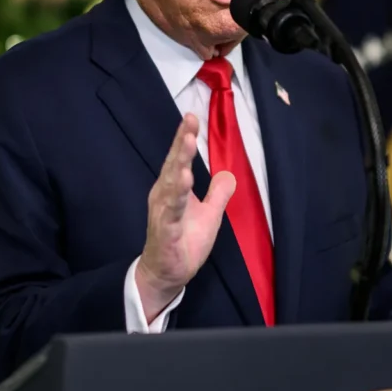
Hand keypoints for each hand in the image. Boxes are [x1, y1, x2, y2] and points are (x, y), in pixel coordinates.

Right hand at [135, 113, 235, 317]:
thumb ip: (218, 194)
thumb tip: (228, 173)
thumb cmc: (184, 241)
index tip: (191, 116)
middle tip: (189, 123)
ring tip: (187, 147)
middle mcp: (164, 196)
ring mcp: (163, 213)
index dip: (184, 138)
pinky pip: (171, 214)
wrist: (167, 273)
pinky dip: (176, 199)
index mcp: (173, 189)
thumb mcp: (209, 215)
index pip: (179, 159)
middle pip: (173, 165)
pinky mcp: (165, 232)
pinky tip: (183, 184)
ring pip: (171, 186)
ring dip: (179, 166)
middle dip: (181, 144)